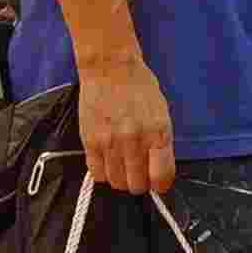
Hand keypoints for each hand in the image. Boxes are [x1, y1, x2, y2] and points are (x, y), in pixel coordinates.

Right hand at [79, 53, 176, 197]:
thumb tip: (159, 171)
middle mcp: (134, 141)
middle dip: (140, 183)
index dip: (161, 185)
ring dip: (121, 179)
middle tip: (138, 173)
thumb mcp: (161, 113)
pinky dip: (103, 173)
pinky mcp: (90, 141)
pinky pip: (97, 174)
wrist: (110, 67)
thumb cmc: (139, 87)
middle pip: (137, 185)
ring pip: (117, 183)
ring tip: (122, 165)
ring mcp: (110, 142)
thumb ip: (161, 144)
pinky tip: (108, 160)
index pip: (162, 177)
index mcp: (158, 133)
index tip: (158, 182)